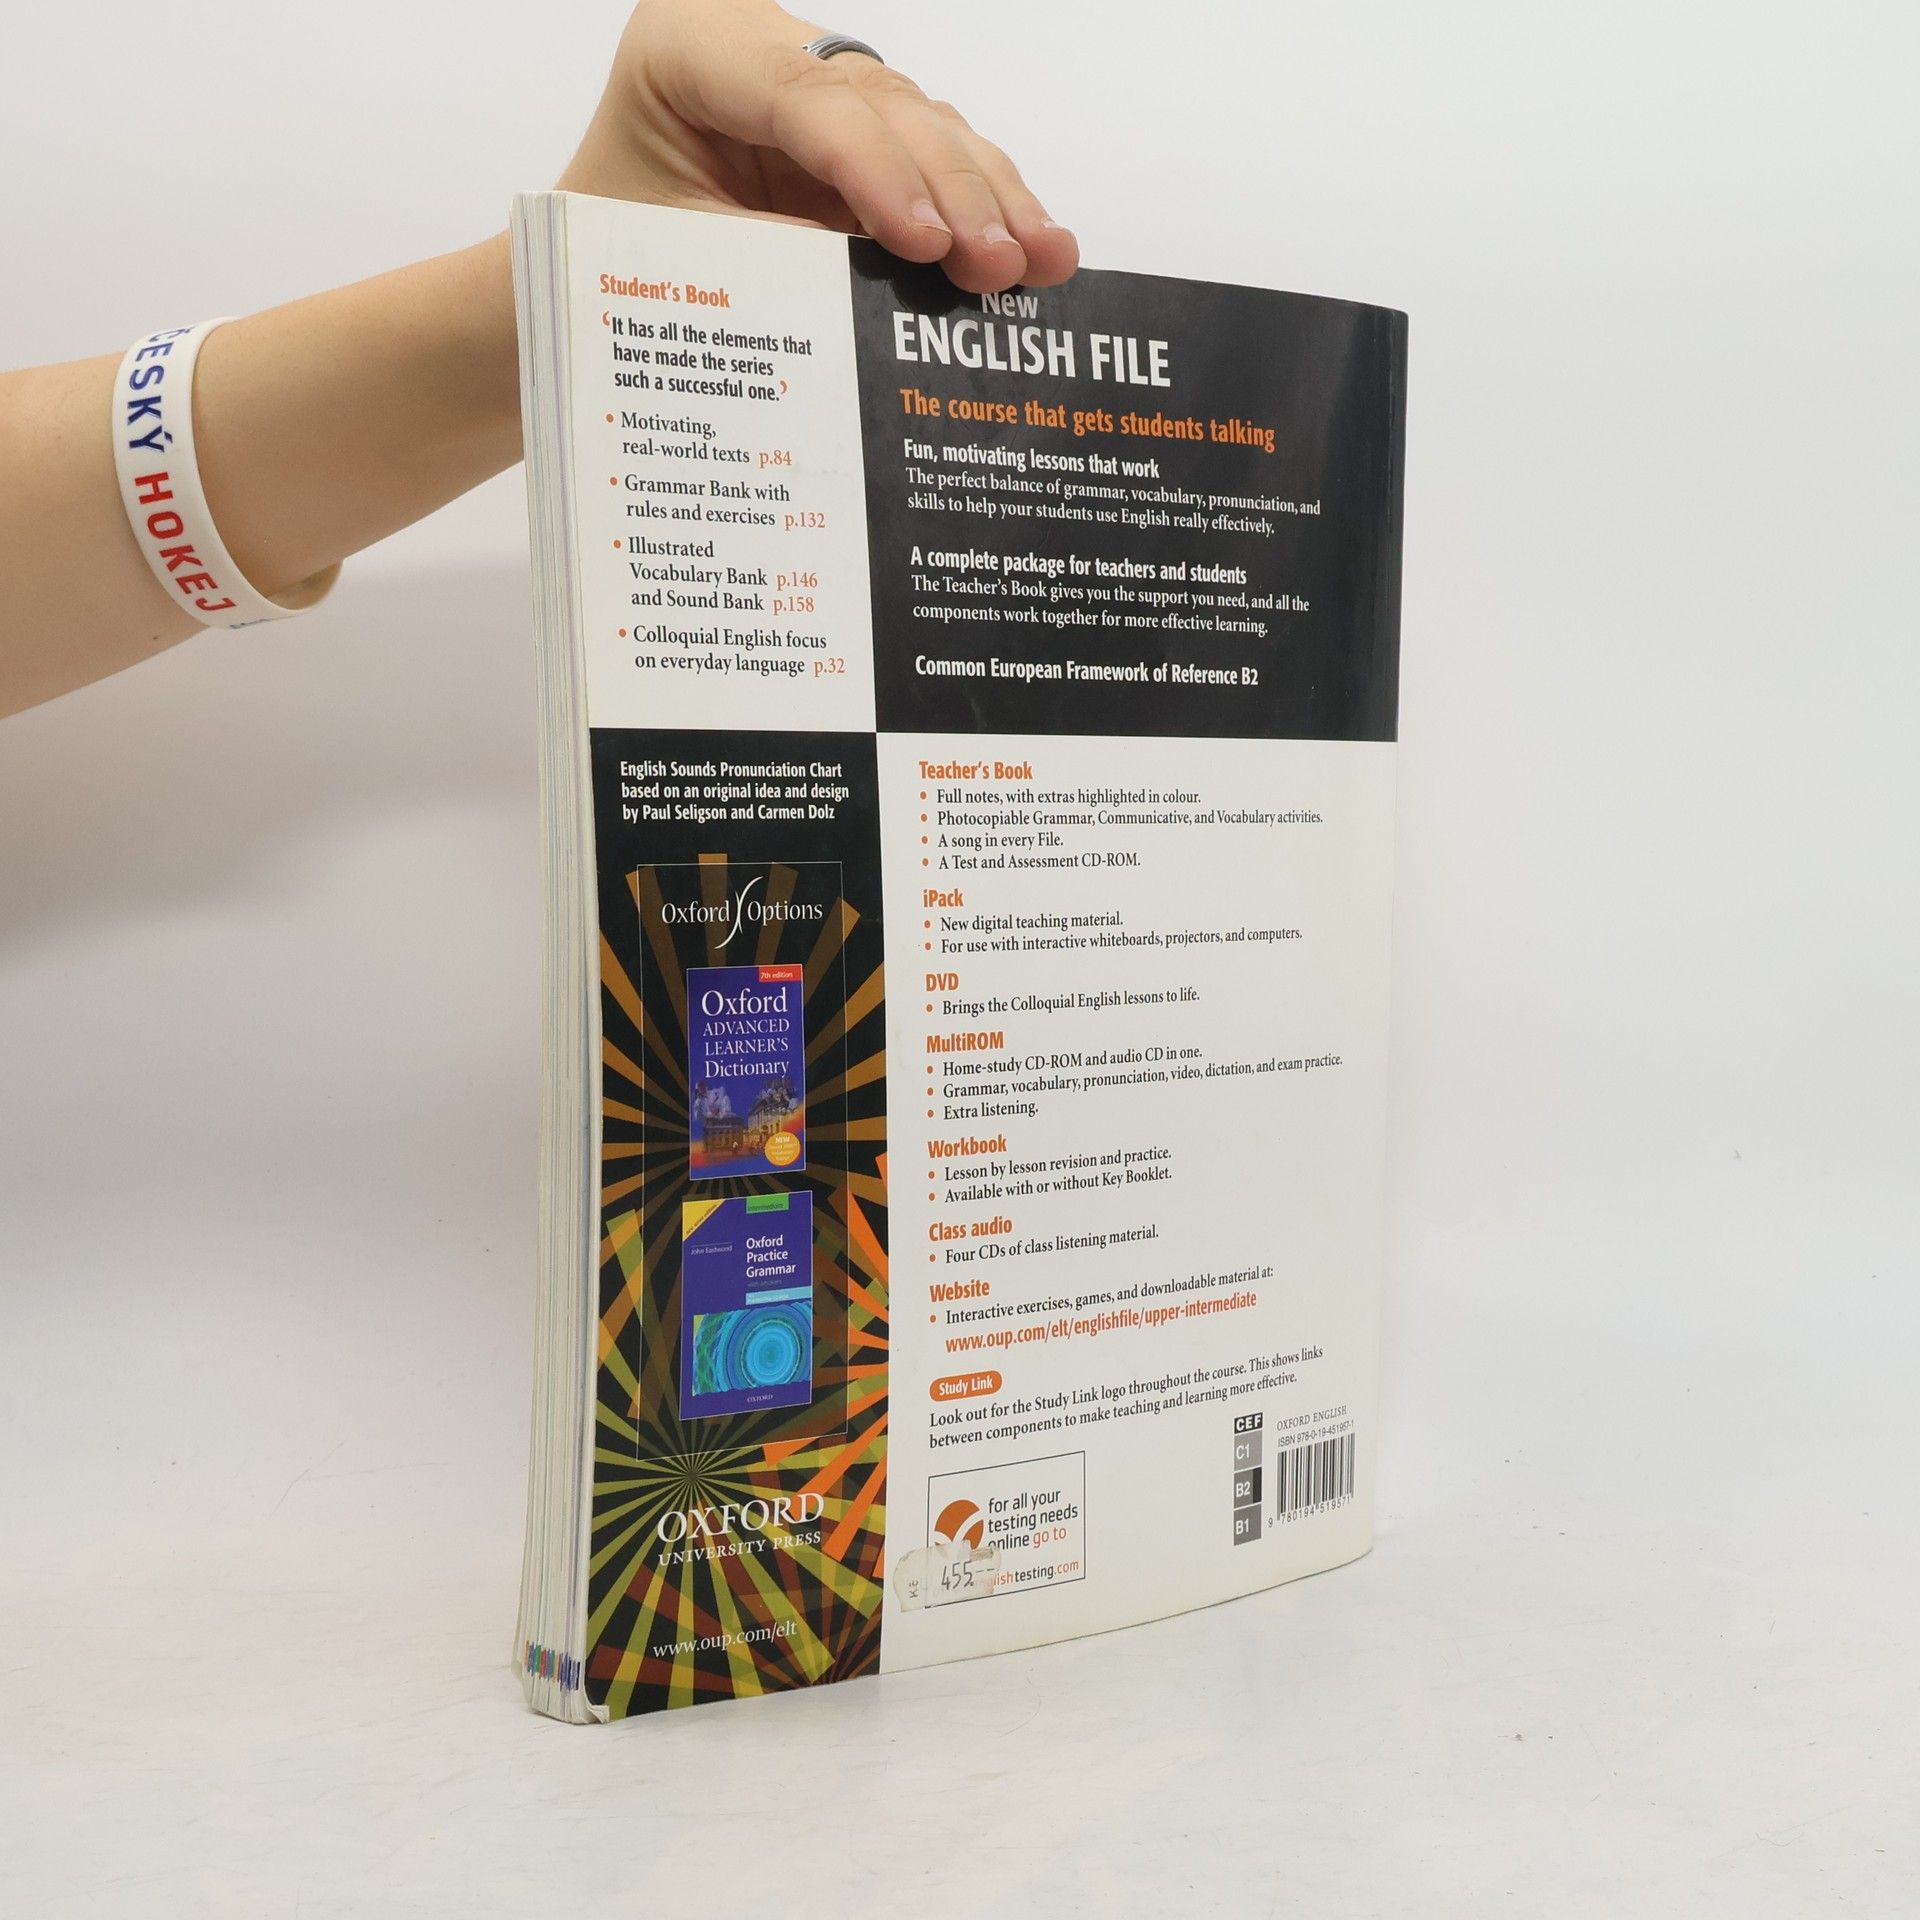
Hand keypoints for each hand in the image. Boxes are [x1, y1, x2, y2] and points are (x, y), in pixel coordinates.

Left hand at [558, 0, 1078, 293]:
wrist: (585, 281)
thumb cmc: (609, 264)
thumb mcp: (679, 263)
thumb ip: (777, 265)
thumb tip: (886, 298)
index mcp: (688, 48)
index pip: (802, 100)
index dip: (877, 170)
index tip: (927, 242)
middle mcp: (761, 49)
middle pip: (881, 107)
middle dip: (954, 189)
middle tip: (1003, 264)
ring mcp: (815, 88)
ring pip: (923, 126)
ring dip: (991, 198)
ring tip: (1042, 262)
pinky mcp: (853, 137)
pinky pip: (930, 162)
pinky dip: (982, 208)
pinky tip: (1033, 247)